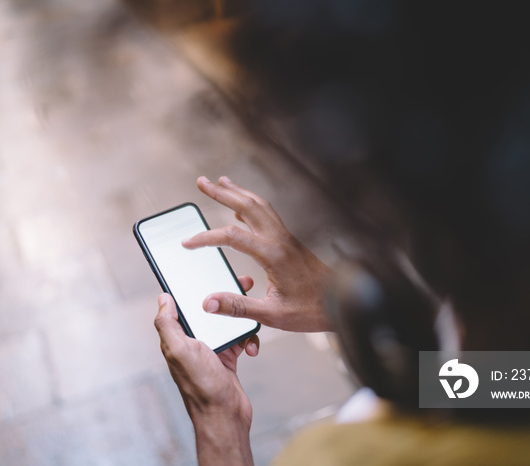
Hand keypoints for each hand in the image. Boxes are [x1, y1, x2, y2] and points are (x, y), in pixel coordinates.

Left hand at [154, 292, 255, 464]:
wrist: (225, 416)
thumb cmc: (201, 386)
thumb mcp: (180, 351)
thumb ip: (168, 324)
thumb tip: (162, 299)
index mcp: (179, 337)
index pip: (183, 306)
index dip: (192, 288)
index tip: (207, 271)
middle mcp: (193, 342)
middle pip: (208, 310)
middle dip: (224, 296)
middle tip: (241, 283)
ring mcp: (212, 349)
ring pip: (227, 322)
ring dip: (239, 317)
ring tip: (250, 309)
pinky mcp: (228, 357)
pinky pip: (240, 339)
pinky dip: (248, 339)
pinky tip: (251, 346)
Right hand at [183, 176, 332, 331]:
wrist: (342, 303)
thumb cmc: (311, 310)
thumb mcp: (273, 315)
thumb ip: (239, 308)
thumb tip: (208, 303)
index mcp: (273, 255)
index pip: (232, 236)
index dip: (206, 237)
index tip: (187, 243)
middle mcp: (280, 240)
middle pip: (247, 206)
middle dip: (222, 193)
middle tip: (201, 182)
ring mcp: (286, 238)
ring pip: (259, 205)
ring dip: (238, 192)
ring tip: (221, 182)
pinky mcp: (290, 241)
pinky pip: (267, 214)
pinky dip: (251, 204)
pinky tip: (243, 207)